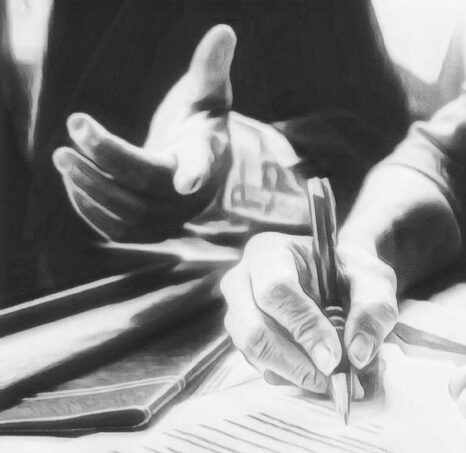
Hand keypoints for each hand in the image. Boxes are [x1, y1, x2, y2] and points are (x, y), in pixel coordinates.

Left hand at [52, 25, 235, 241]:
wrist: (197, 166)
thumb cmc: (199, 123)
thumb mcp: (208, 93)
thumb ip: (210, 66)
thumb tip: (224, 30)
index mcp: (207, 155)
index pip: (202, 165)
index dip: (196, 173)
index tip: (187, 181)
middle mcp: (192, 194)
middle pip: (148, 182)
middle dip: (109, 157)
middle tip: (74, 129)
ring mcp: (172, 217)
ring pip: (130, 212)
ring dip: (91, 184)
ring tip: (62, 156)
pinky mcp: (151, 231)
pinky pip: (119, 231)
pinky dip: (91, 208)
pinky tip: (73, 180)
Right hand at [220, 232, 397, 393]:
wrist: (339, 280)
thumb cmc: (351, 274)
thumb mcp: (373, 280)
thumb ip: (372, 309)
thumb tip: (358, 353)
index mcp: (270, 253)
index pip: (276, 291)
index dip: (305, 328)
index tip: (333, 358)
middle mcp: (242, 282)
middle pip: (254, 331)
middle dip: (295, 362)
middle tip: (331, 379)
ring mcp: (238, 314)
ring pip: (254, 355)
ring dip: (295, 374)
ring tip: (330, 379)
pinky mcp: (244, 342)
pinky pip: (261, 367)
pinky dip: (293, 378)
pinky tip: (320, 374)